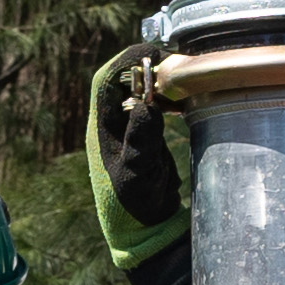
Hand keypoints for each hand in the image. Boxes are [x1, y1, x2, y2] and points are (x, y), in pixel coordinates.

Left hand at [86, 45, 184, 275]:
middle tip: (175, 62)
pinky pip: (152, 108)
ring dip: (157, 81)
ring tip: (182, 78)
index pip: (106, 81)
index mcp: (101, 128)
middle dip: (145, 66)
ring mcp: (128, 131)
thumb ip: (141, 141)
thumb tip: (146, 104)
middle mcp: (111, 125)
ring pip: (138, 92)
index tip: (153, 53)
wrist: (144, 231)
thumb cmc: (134, 207)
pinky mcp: (144, 140)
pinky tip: (183, 102)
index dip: (126, 61)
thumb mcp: (137, 175)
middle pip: (122, 81)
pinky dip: (166, 99)